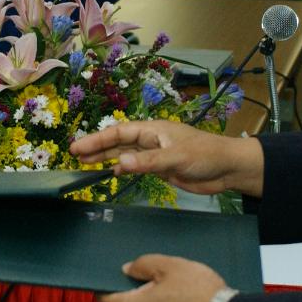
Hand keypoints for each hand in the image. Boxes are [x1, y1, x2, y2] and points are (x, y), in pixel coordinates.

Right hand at [69, 119, 263, 197]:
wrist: (228, 169)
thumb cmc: (206, 155)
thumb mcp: (176, 157)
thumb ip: (148, 162)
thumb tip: (119, 163)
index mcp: (153, 129)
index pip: (119, 132)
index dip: (96, 139)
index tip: (76, 147)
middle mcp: (151, 139)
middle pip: (117, 142)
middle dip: (96, 148)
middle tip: (73, 155)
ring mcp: (155, 153)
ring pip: (124, 154)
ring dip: (105, 158)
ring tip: (83, 163)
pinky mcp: (161, 167)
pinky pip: (135, 166)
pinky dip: (121, 168)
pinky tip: (110, 172)